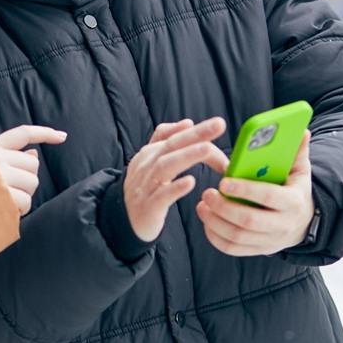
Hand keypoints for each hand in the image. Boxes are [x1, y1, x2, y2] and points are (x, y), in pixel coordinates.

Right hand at [0, 125, 65, 214]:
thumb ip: (5, 158)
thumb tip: (34, 155)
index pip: (22, 134)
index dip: (44, 133)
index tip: (62, 136)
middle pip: (33, 166)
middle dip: (27, 181)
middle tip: (10, 192)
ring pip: (32, 184)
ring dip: (23, 197)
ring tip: (3, 203)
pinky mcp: (3, 197)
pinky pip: (25, 202)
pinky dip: (19, 211)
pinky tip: (2, 212)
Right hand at [124, 117, 228, 241]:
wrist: (123, 220)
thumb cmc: (144, 188)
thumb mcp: (150, 160)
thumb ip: (165, 139)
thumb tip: (188, 122)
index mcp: (150, 153)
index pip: (176, 137)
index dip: (197, 130)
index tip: (219, 124)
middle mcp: (148, 165)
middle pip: (172, 145)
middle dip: (196, 134)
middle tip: (219, 124)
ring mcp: (147, 185)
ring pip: (166, 166)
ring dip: (188, 155)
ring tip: (207, 149)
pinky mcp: (149, 206)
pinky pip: (162, 196)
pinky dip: (175, 188)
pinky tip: (190, 182)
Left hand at [196, 130, 313, 255]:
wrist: (303, 223)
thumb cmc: (295, 189)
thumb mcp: (300, 171)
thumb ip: (297, 152)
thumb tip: (301, 130)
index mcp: (293, 202)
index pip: (268, 196)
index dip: (244, 189)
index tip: (223, 181)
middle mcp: (283, 225)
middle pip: (248, 221)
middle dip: (224, 207)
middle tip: (207, 192)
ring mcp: (270, 241)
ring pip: (237, 237)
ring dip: (215, 222)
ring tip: (202, 204)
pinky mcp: (258, 250)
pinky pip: (232, 249)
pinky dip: (215, 236)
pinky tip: (206, 220)